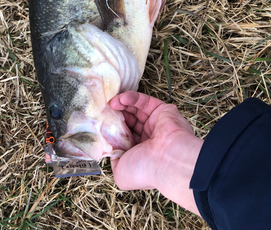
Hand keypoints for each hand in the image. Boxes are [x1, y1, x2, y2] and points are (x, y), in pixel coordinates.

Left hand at [109, 91, 202, 214]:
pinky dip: (132, 98)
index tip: (101, 122)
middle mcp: (148, 137)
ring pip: (136, 109)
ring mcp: (156, 123)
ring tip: (112, 103)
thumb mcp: (121, 174)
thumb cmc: (145, 169)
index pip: (124, 135)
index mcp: (140, 152)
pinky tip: (122, 99)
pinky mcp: (162, 110)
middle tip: (105, 110)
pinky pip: (145, 101)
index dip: (113, 128)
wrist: (169, 159)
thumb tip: (111, 150)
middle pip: (129, 120)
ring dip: (122, 104)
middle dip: (116, 114)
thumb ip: (114, 161)